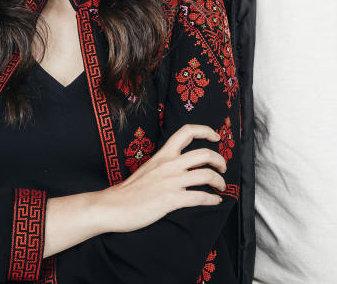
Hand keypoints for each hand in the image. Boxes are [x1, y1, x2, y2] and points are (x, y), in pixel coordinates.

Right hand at [101, 124, 227, 232]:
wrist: (113, 206)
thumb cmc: (129, 190)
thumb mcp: (148, 167)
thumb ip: (164, 163)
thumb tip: (180, 166)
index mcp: (163, 154)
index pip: (187, 131)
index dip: (206, 131)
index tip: (215, 137)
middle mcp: (170, 164)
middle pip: (204, 154)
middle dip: (220, 160)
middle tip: (223, 167)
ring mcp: (171, 181)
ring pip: (206, 175)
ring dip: (219, 181)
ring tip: (221, 187)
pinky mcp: (171, 199)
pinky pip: (200, 197)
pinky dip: (212, 199)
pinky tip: (214, 202)